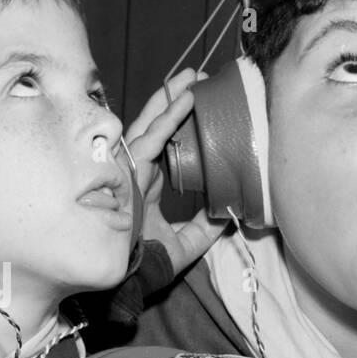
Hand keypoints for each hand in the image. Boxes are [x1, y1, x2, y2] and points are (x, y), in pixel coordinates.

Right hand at [125, 68, 226, 276]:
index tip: (199, 104)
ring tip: (192, 77)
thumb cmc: (148, 263)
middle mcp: (136, 171)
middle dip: (173, 99)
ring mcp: (129, 169)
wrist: (131, 280)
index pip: (164, 144)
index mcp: (147, 183)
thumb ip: (205, 228)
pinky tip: (184, 101)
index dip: (178, 122)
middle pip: (155, 126)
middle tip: (197, 78)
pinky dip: (167, 119)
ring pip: (150, 124)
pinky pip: (150, 139)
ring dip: (171, 98)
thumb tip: (229, 214)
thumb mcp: (187, 243)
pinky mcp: (128, 173)